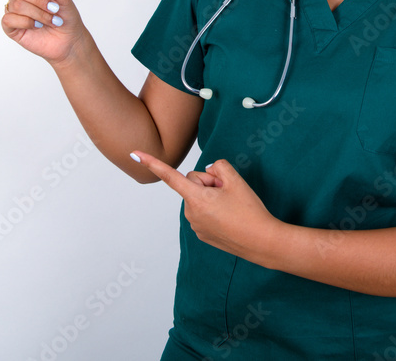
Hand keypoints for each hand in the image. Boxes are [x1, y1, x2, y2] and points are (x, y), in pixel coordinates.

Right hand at [0, 0, 85, 65]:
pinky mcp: (10, 26)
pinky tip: (37, 26)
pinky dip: (28, 22)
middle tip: (53, 8)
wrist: (68, 40)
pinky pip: (11, 19)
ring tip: (50, 20)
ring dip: (39, 13)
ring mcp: (13, 10)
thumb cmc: (65, 15)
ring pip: (17, 4)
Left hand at [130, 151, 281, 262]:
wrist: (262, 241)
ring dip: (212, 198)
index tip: (134, 153)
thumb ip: (219, 167)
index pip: (170, 176)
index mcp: (196, 197)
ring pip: (199, 198)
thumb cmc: (250, 211)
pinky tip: (230, 218)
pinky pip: (203, 212)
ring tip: (232, 208)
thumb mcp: (236, 181)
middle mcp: (190, 212)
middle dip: (210, 183)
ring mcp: (195, 225)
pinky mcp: (202, 235)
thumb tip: (208, 171)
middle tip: (230, 193)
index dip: (152, 162)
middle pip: (194, 184)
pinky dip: (214, 211)